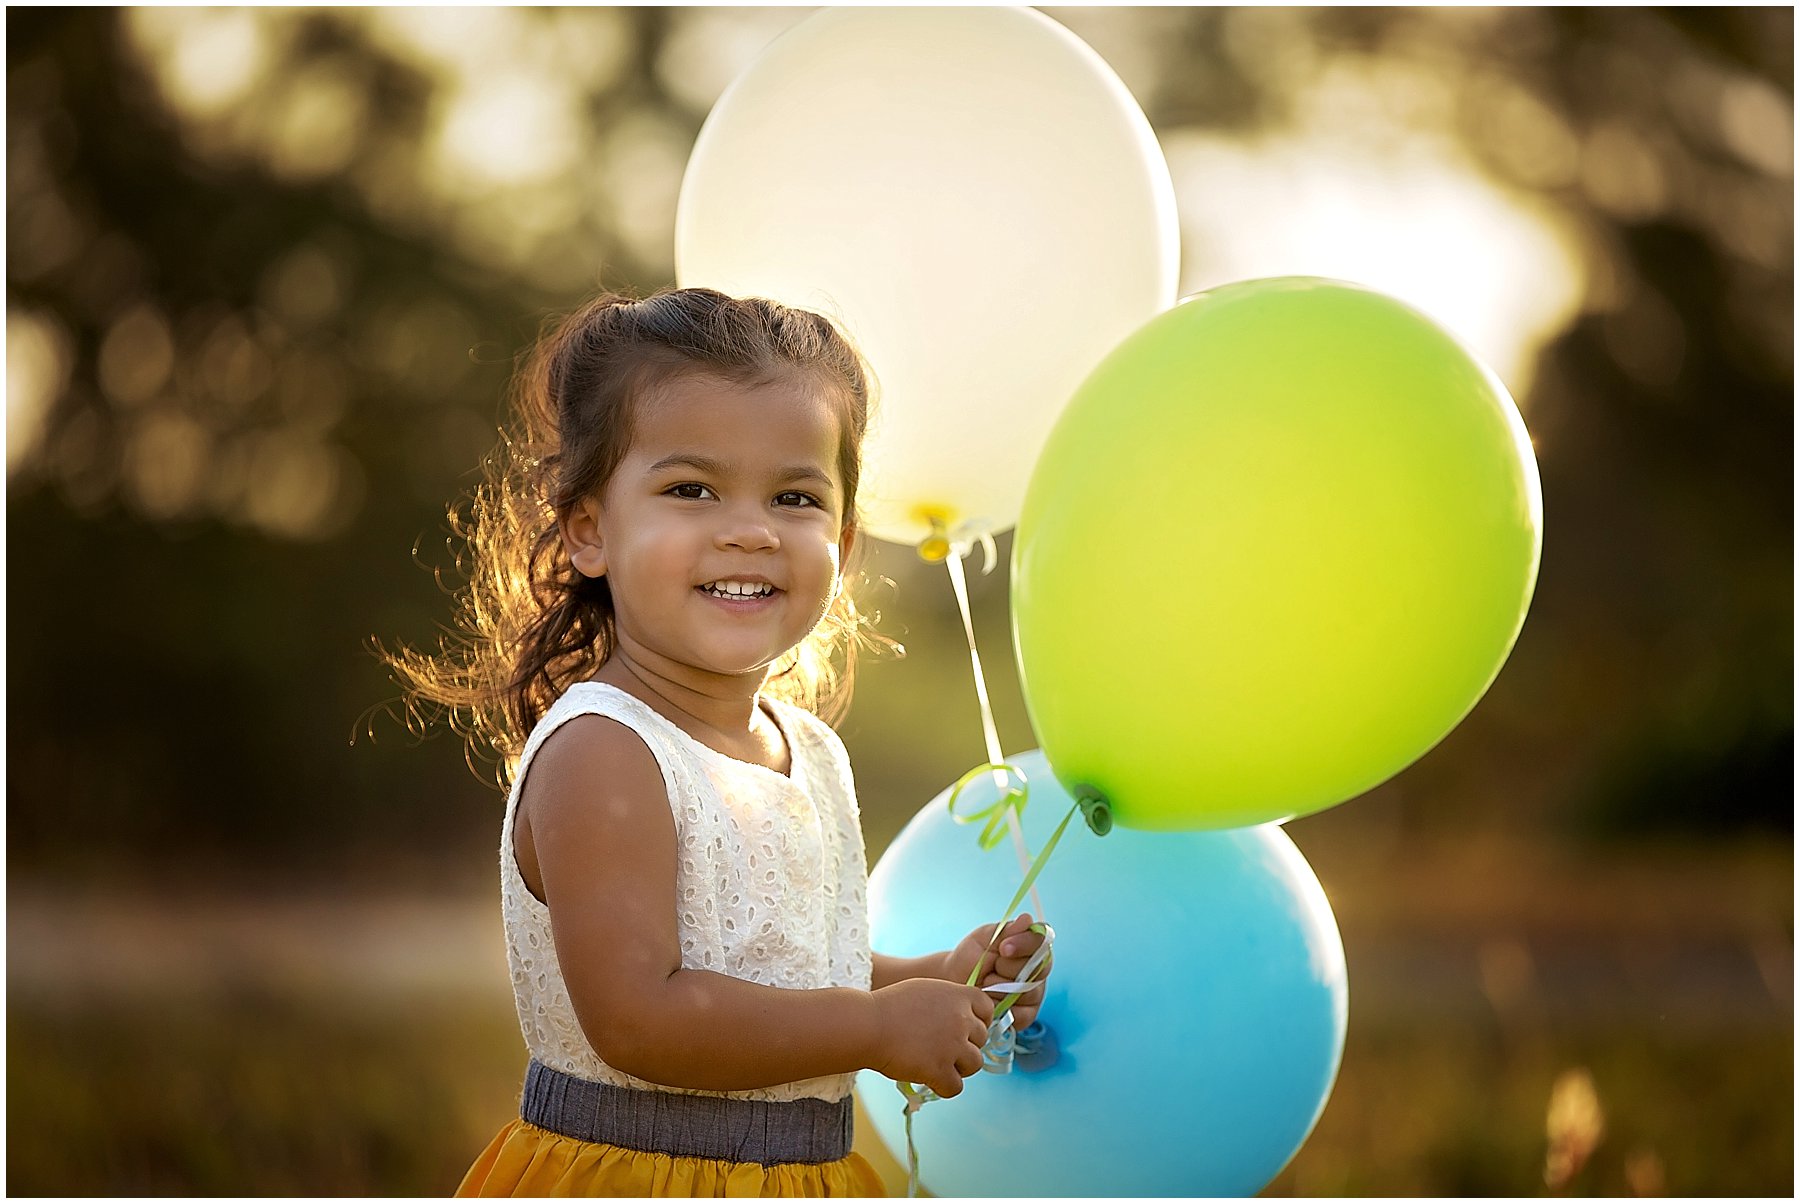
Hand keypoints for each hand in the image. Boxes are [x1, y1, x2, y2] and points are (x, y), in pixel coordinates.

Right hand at [869, 978, 994, 1098]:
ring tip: (936, 1064)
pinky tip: (929, 1079)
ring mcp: (952, 1045)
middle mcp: (961, 1019)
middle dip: (965, 1045)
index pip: (988, 1009)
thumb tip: (965, 1018)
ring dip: (958, 1067)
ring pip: (974, 1064)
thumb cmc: (890, 1006)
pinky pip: (956, 1087)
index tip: (966, 1029)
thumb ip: (949, 1001)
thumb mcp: (926, 990)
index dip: (979, 1021)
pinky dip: (944, 1087)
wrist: (868, 1025)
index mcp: (958, 995)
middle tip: (943, 1048)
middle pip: (982, 1039)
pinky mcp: (939, 1070)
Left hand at [945, 913, 1053, 1030]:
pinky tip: (989, 999)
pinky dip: (1000, 1006)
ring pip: (1026, 991)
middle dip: (1006, 967)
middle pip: (1036, 968)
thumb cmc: (971, 956)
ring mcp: (1035, 993)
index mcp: (1032, 946)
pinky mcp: (1027, 1015)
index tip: (1002, 947)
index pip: (1042, 941)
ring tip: (985, 983)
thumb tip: (1027, 920)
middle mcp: (1039, 969)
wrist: (955, 980)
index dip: (1024, 944)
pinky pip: (1020, 1013)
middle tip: (990, 966)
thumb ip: (1007, 931)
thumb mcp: (985, 937)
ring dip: (999, 987)